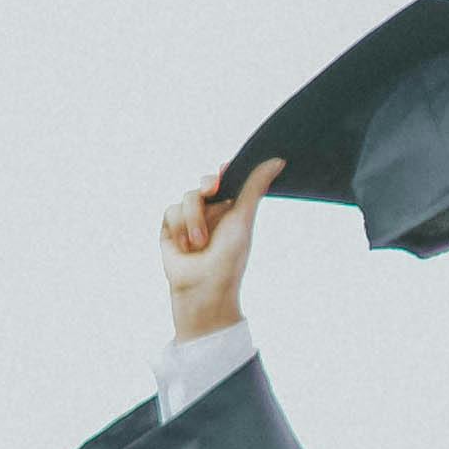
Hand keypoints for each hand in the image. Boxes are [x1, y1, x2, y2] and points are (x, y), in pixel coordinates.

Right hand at [161, 157, 278, 346]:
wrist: (203, 287)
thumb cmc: (229, 258)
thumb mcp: (244, 218)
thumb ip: (255, 187)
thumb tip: (278, 160)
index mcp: (233, 209)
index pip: (227, 180)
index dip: (224, 173)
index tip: (226, 172)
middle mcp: (212, 212)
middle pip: (204, 183)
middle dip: (206, 186)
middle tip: (211, 190)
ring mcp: (190, 220)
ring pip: (186, 197)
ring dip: (193, 220)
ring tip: (199, 244)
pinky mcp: (170, 228)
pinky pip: (170, 211)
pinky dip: (178, 228)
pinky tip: (185, 247)